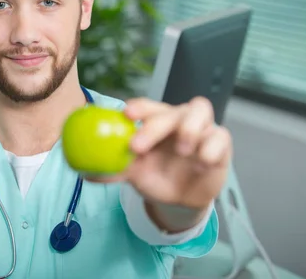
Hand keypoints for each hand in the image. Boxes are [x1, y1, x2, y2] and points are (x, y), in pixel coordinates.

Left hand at [89, 96, 231, 210]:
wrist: (180, 198)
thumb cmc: (155, 175)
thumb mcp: (133, 172)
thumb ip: (112, 168)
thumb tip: (84, 172)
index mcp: (155, 120)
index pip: (147, 106)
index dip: (138, 107)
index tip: (126, 114)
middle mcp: (178, 119)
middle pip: (170, 110)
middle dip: (154, 126)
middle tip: (138, 146)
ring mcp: (201, 129)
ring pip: (200, 110)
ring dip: (188, 129)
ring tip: (181, 151)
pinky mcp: (220, 144)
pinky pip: (221, 137)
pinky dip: (210, 149)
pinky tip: (200, 163)